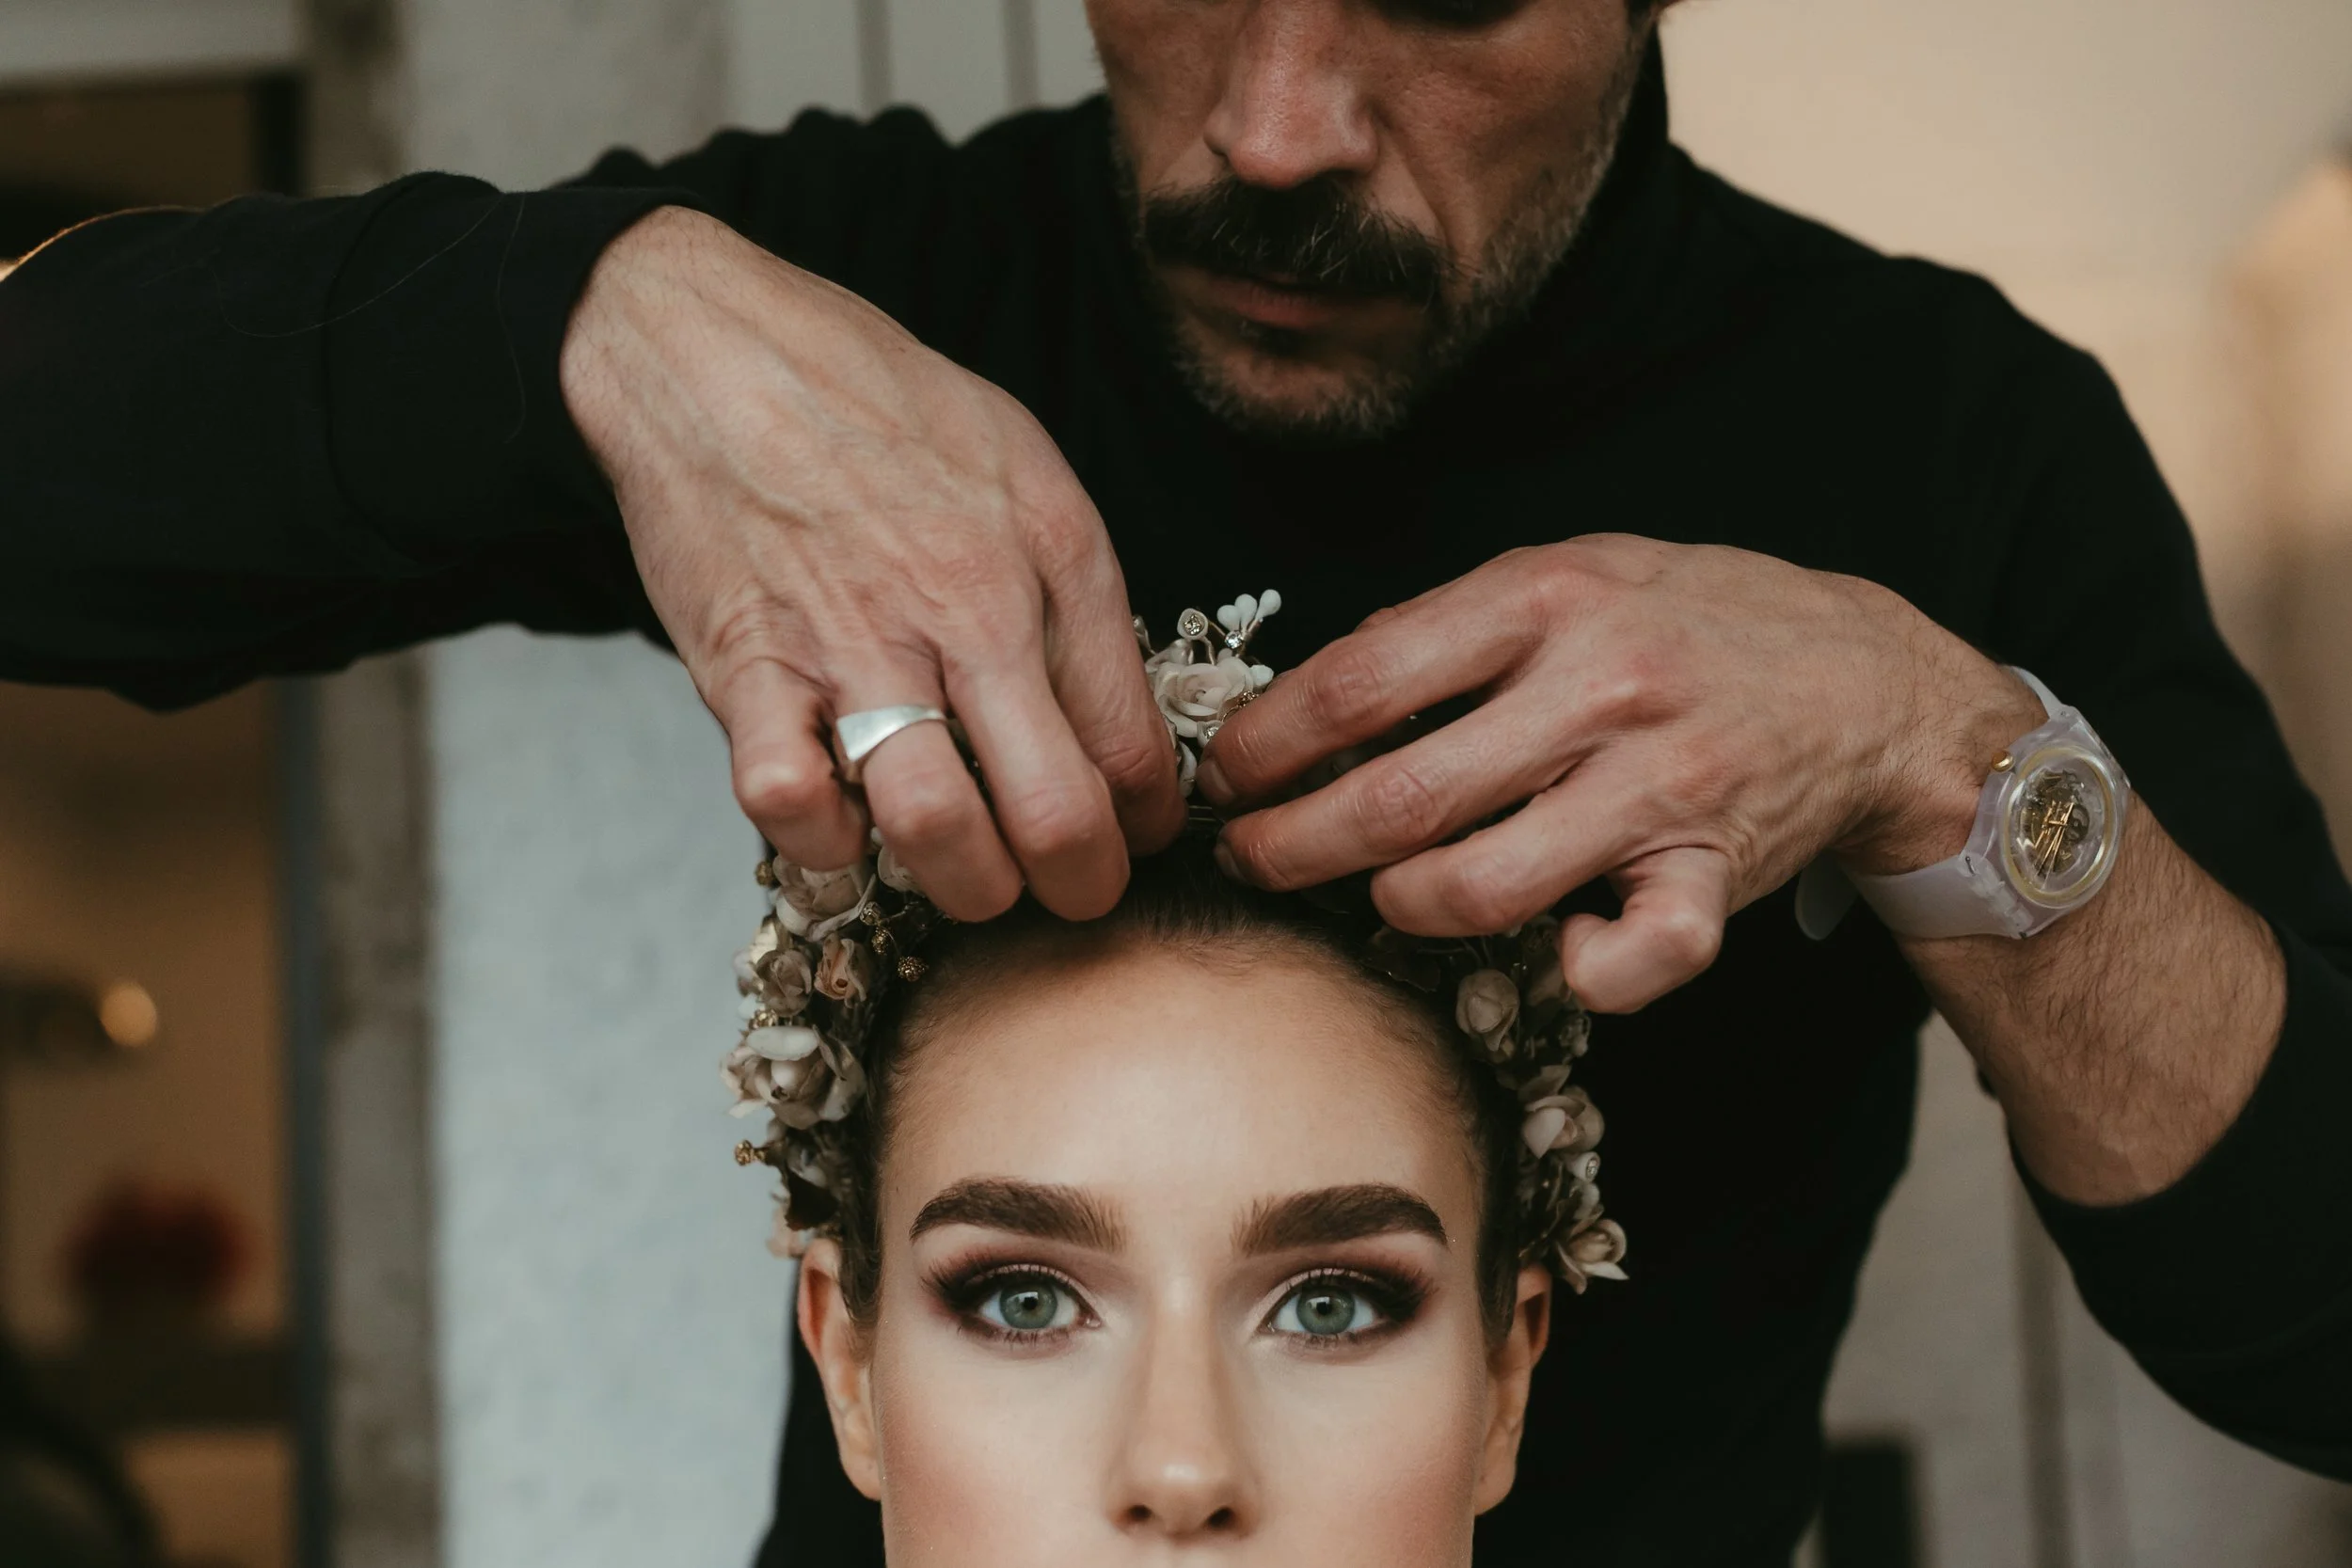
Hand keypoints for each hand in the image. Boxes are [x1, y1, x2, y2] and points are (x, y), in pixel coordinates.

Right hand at [561, 207, 1183, 918]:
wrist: (713, 346)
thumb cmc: (877, 407)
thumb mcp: (1024, 468)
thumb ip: (1076, 593)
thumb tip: (1118, 721)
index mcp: (1049, 559)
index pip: (1136, 744)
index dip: (1148, 822)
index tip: (1135, 835)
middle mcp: (964, 610)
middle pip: (1058, 813)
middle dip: (1080, 886)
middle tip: (1067, 891)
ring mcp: (852, 646)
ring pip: (936, 828)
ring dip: (964, 884)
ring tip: (967, 875)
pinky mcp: (747, 668)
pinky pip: (793, 805)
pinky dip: (822, 843)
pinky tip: (842, 821)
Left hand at [1201, 536, 2041, 1011]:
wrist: (1872, 680)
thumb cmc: (1697, 622)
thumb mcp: (1575, 571)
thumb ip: (1453, 624)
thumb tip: (1322, 686)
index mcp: (1547, 600)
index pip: (1362, 682)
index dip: (1267, 745)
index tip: (1223, 779)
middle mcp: (1599, 689)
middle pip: (1398, 797)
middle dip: (1292, 846)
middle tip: (1246, 861)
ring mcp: (1660, 785)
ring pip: (1482, 885)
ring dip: (1397, 906)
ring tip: (1370, 896)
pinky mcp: (1714, 872)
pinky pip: (1632, 954)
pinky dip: (1577, 970)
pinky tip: (1553, 949)